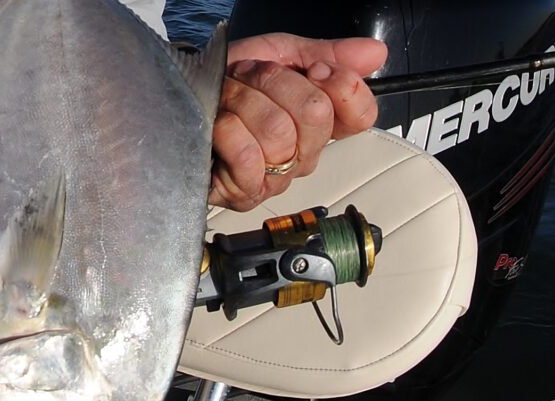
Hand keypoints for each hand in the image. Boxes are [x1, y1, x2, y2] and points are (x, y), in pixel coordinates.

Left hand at [210, 34, 387, 210]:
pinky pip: (250, 158)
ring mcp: (276, 178)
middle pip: (316, 115)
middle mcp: (305, 154)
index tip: (314, 69)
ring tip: (226, 98)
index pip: (362, 115)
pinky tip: (218, 125)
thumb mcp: (278, 54)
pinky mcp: (244, 192)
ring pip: (279, 132)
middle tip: (250, 76)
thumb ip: (328, 53)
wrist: (179, 96)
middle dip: (274, 81)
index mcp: (321, 123)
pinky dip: (228, 130)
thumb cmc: (227, 81)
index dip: (342, 86)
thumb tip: (375, 54)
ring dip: (243, 100)